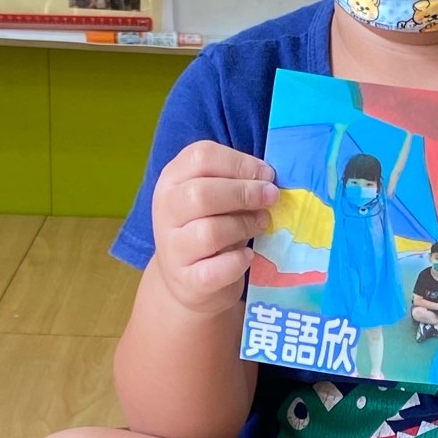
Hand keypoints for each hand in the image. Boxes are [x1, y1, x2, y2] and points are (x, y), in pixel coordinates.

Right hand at [150, 139, 277, 317]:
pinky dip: (239, 261)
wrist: (188, 279)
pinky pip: (217, 269)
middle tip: (271, 198)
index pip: (201, 157)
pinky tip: (248, 256)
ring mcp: (173, 248)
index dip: (240, 163)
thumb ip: (236, 181)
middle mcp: (166, 211)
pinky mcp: (187, 280)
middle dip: (245, 193)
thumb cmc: (210, 225)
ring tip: (261, 224)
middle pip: (202, 193)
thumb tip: (269, 180)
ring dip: (245, 225)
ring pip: (209, 231)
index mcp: (173, 180)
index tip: (266, 175)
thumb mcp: (216, 195)